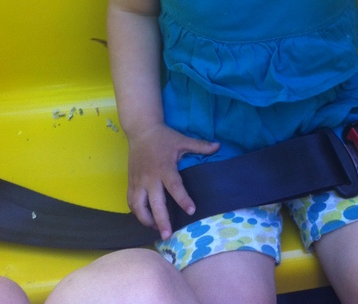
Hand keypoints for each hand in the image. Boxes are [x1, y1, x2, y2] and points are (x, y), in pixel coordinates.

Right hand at [127, 123, 218, 239]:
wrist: (141, 130)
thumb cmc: (164, 137)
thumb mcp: (182, 140)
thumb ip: (200, 146)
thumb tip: (218, 146)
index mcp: (164, 168)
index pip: (175, 187)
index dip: (183, 199)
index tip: (191, 210)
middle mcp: (150, 178)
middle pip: (155, 203)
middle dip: (161, 220)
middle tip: (167, 235)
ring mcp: (138, 181)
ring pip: (138, 206)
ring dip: (146, 219)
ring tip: (155, 228)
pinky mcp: (130, 182)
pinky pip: (131, 202)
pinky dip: (136, 212)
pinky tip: (144, 218)